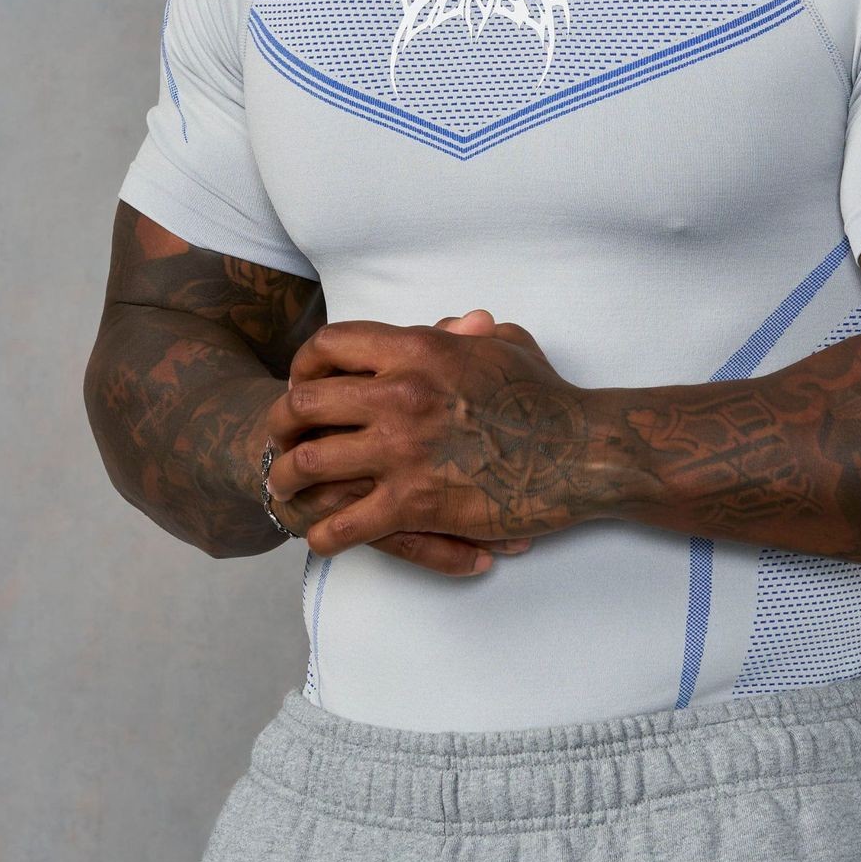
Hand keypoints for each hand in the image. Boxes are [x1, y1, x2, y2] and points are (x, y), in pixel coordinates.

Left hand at [258, 311, 535, 572]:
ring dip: (288, 478)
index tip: (305, 382)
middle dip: (281, 424)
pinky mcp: (415, 503)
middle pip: (304, 403)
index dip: (306, 363)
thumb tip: (460, 323)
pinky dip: (324, 535)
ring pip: (310, 463)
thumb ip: (471, 333)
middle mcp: (400, 395)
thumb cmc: (548, 398)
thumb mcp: (506, 345)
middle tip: (280, 439)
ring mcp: (403, 450)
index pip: (331, 344)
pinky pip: (345, 524)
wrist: (580, 451)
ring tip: (284, 488)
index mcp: (418, 350)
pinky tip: (322, 538)